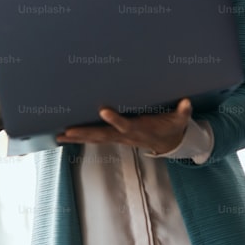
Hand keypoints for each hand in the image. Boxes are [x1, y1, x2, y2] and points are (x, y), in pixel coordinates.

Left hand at [56, 98, 192, 154]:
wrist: (169, 143)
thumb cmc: (171, 127)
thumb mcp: (180, 120)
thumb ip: (182, 112)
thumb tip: (185, 102)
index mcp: (139, 129)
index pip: (125, 125)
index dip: (115, 119)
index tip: (103, 111)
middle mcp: (126, 135)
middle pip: (102, 135)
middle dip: (84, 133)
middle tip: (66, 131)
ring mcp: (119, 138)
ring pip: (95, 139)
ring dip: (77, 138)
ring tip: (59, 136)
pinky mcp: (115, 137)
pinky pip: (95, 138)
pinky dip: (81, 138)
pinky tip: (67, 136)